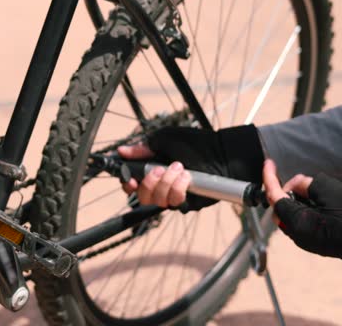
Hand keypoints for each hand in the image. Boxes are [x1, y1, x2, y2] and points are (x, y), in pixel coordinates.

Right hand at [118, 125, 264, 211]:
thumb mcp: (165, 139)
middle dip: (149, 182)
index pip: (131, 183)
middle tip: (160, 168)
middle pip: (141, 196)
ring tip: (179, 168)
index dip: (127, 183)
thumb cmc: (195, 143)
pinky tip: (187, 177)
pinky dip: (179, 188)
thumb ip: (143, 147)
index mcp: (152, 169)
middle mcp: (160, 185)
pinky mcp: (187, 203)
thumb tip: (121, 150)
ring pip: (157, 200)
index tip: (130, 179)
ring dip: (166, 182)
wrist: (220, 152)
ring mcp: (173, 195)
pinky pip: (175, 203)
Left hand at [262, 160, 341, 285]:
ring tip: (315, 192)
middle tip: (301, 181)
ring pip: (291, 214)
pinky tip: (320, 203)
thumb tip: (295, 185)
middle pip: (281, 207)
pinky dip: (304, 209)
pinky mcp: (315, 243)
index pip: (275, 197)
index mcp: (296, 222)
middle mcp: (296, 235)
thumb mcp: (327, 189)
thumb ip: (305, 184)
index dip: (269, 177)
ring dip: (297, 200)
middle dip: (286, 191)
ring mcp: (305, 241)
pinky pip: (301, 222)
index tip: (268, 164)